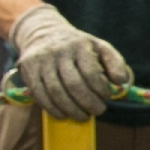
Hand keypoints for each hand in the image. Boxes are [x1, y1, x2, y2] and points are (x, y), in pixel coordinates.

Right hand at [8, 5, 133, 119]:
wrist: (43, 32)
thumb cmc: (78, 46)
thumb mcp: (99, 47)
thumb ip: (114, 62)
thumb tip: (122, 81)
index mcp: (80, 45)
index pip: (91, 72)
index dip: (100, 89)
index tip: (107, 98)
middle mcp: (59, 51)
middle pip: (73, 84)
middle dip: (88, 102)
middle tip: (98, 111)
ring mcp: (41, 60)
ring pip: (55, 92)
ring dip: (71, 109)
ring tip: (82, 116)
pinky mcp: (28, 69)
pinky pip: (39, 94)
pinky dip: (52, 108)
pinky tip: (62, 114)